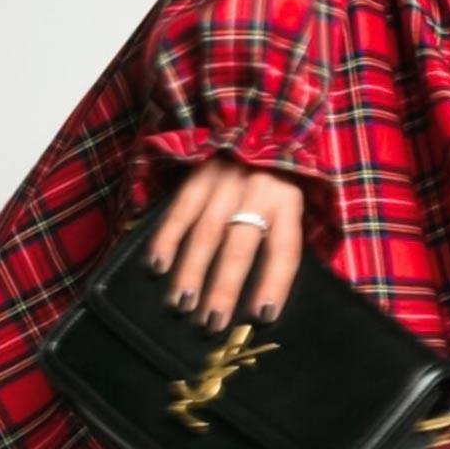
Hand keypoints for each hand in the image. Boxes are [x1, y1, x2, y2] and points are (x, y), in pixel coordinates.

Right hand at [142, 153, 304, 330]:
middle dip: (225, 286)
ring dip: (192, 271)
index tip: (262, 315)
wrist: (257, 126)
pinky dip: (167, 239)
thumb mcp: (292, 206)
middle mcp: (259, 189)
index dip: (274, 283)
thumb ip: (282, 242)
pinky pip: (180, 210)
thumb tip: (267, 300)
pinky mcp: (198, 173)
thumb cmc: (275, 183)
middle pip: (241, 243)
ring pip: (207, 230)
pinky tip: (157, 267)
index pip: (284, 248)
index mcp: (289, 201)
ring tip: (182, 305)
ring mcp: (226, 180)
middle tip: (211, 322)